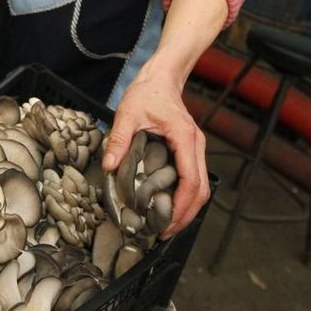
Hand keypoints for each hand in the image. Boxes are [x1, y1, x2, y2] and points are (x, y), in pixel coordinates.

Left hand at [101, 68, 208, 238]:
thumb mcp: (127, 113)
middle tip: (165, 232)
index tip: (167, 222)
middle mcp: (196, 145)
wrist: (161, 78)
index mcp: (185, 138)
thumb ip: (119, 139)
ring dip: (188, 209)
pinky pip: (194, 179)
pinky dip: (185, 197)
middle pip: (202, 190)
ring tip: (166, 225)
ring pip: (201, 187)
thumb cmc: (147, 92)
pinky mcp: (191, 150)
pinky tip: (168, 205)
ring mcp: (197, 149)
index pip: (191, 180)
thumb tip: (108, 166)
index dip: (181, 205)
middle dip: (186, 215)